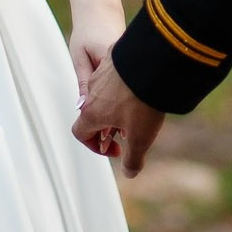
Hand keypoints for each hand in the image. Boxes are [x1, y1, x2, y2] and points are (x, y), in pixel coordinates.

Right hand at [73, 48, 165, 178]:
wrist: (151, 62)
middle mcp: (92, 92)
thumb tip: (129, 173)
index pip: (80, 133)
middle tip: (129, 134)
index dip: (94, 146)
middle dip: (109, 127)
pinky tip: (143, 92)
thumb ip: (133, 159)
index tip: (115, 150)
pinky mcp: (116, 59)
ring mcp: (103, 74)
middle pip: (93, 115)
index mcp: (91, 113)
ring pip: (105, 96)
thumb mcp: (140, 138)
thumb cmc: (141, 102)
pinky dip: (125, 90)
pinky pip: (116, 79)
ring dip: (117, 108)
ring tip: (140, 113)